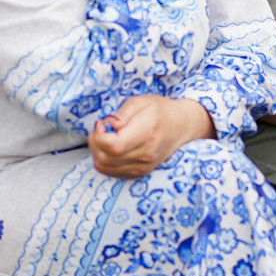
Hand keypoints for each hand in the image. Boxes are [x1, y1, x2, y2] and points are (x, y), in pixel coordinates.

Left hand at [90, 93, 214, 178]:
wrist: (181, 126)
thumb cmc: (160, 110)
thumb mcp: (140, 102)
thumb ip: (121, 114)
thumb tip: (108, 125)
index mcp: (146, 133)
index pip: (114, 146)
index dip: (100, 136)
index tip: (101, 123)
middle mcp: (145, 154)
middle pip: (105, 158)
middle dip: (95, 142)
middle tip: (100, 128)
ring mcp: (143, 167)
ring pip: (104, 167)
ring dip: (97, 152)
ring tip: (105, 137)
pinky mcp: (139, 173)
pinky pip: (110, 172)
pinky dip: (104, 160)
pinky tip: (110, 147)